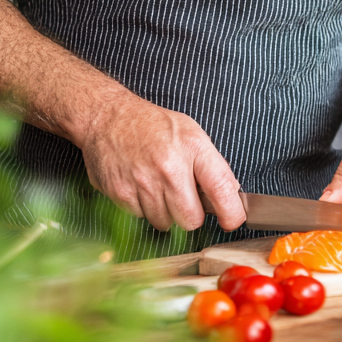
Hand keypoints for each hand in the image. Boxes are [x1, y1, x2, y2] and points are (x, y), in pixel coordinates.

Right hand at [78, 90, 245, 231]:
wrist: (109, 117)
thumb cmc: (153, 125)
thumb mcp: (191, 133)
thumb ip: (211, 165)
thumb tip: (230, 196)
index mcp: (193, 147)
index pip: (221, 188)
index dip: (232, 212)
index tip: (233, 220)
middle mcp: (170, 167)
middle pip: (191, 219)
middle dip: (190, 214)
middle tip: (184, 197)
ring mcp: (144, 182)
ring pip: (165, 223)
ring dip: (165, 212)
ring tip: (158, 186)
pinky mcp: (121, 194)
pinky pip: (140, 218)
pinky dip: (142, 208)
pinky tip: (140, 186)